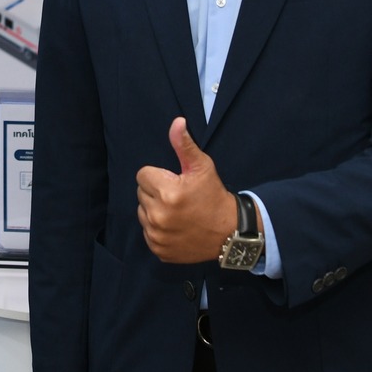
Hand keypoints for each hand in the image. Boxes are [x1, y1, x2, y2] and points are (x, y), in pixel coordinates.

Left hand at [135, 119, 237, 264]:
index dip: (159, 176)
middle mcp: (159, 215)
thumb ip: (184, 144)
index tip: (174, 182)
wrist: (229, 232)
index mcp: (167, 192)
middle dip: (156, 192)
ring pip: (142, 213)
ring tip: (176, 211)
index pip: (143, 175)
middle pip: (141, 193)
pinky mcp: (158, 249)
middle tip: (178, 197)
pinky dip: (157, 229)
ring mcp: (157, 235)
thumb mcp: (202, 167)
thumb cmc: (214, 196)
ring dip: (154, 210)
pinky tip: (175, 226)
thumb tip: (176, 122)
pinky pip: (147, 233)